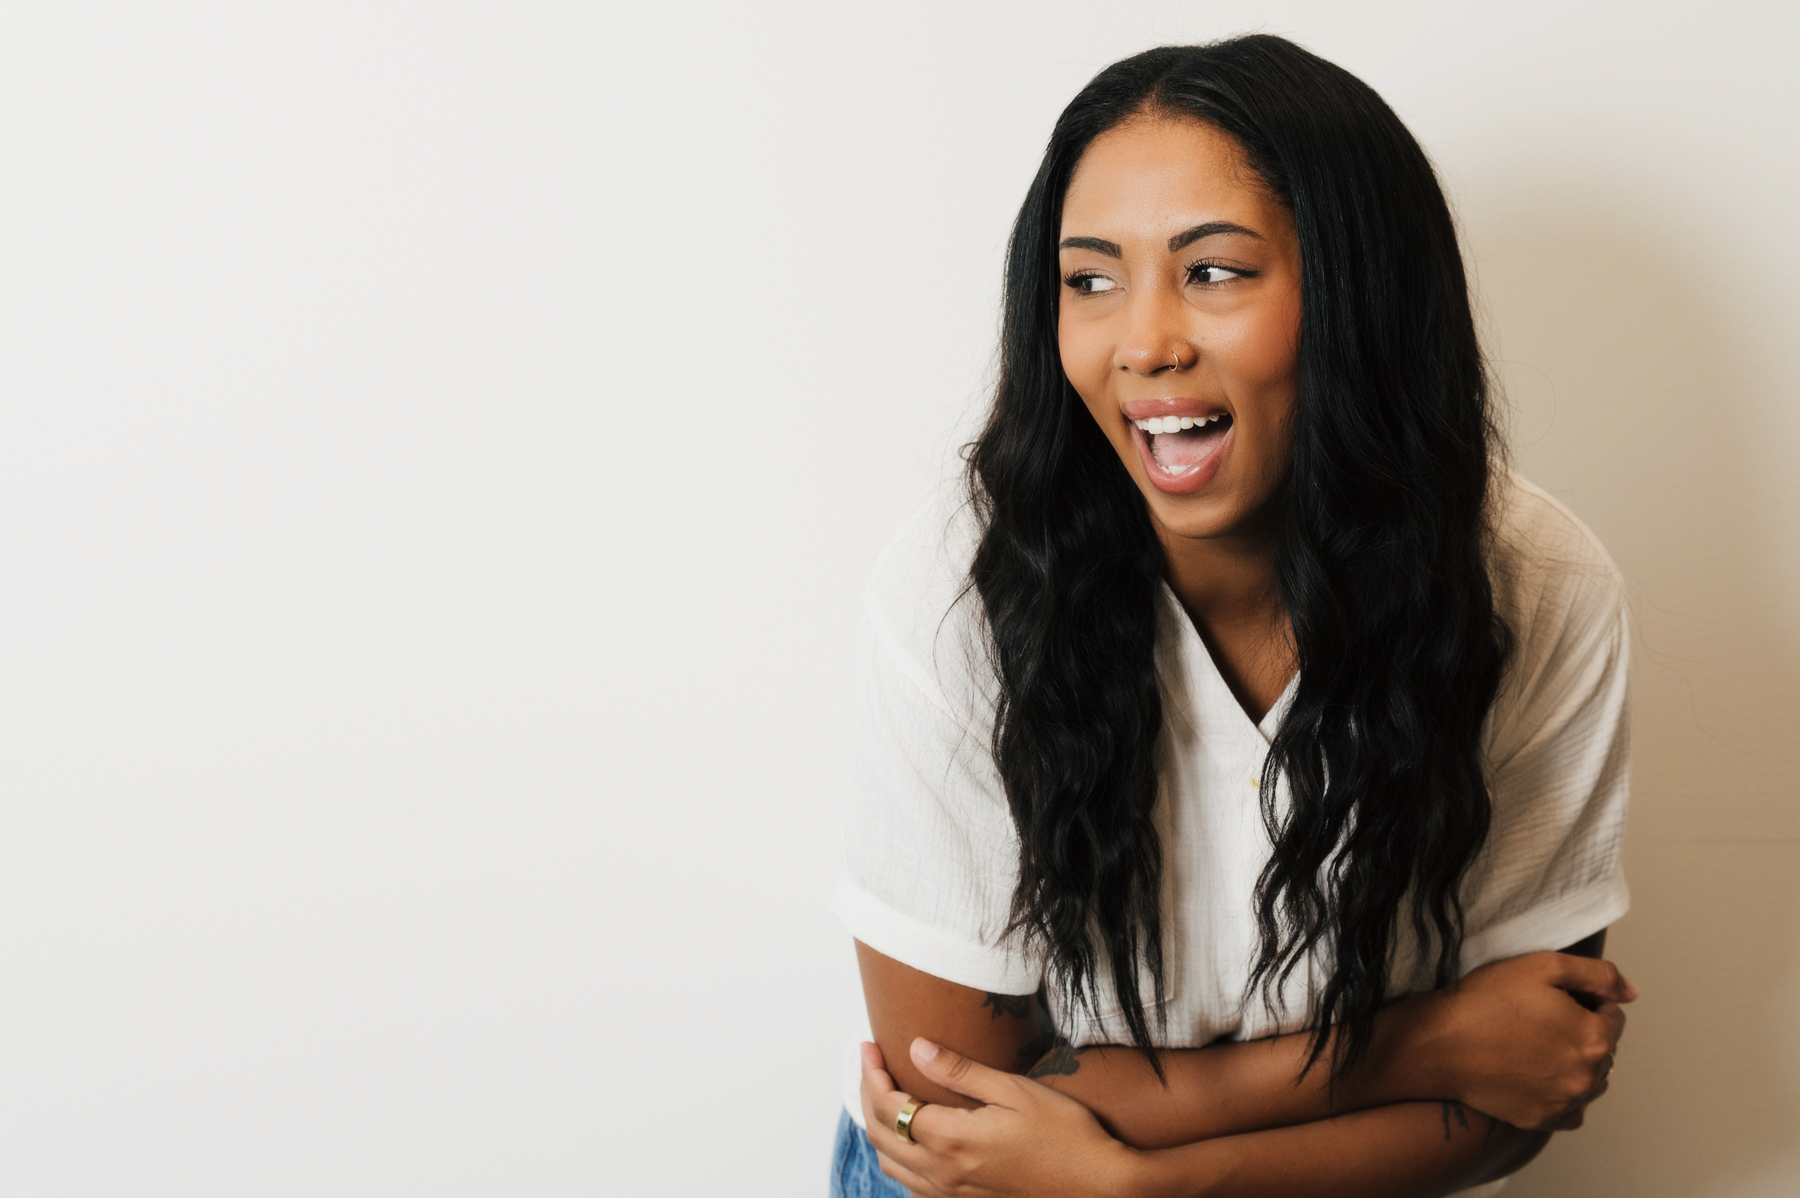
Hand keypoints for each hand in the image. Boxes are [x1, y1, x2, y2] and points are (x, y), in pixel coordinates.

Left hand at [858, 1039, 1141, 1197]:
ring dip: (880, 1127)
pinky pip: (913, 1184)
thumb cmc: (1066, 1135)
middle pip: (882, 1134)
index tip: (871, 1047)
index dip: (872, 1074)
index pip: (889, 1107)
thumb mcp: (1015, 1090)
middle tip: (874, 1064)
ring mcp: (953, 1193)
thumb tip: (917, 1049)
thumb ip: (961, 1071)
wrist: (1098, 1185)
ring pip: (891, 1164)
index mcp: (953, 1140)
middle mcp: (945, 1173)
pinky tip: (913, 1136)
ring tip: (887, 1094)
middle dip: (868, 1095)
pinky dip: (899, 1156)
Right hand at [1419, 951, 1636, 1130]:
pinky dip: (1562, 1094)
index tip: (1552, 997)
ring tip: (1534, 1044)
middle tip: (1539, 1017)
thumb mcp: (1543, 966)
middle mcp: (1588, 1077)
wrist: (1439, 1044)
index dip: (1586, 1000)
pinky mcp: (1542, 1120)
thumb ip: (1597, 974)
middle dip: (1581, 1031)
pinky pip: (1571, 1110)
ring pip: (1590, 1080)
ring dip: (1574, 1062)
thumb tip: (1631, 992)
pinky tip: (1536, 1074)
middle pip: (1603, 1050)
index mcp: (1594, 1038)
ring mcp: (1565, 1103)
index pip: (1613, 1016)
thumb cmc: (1487, 1001)